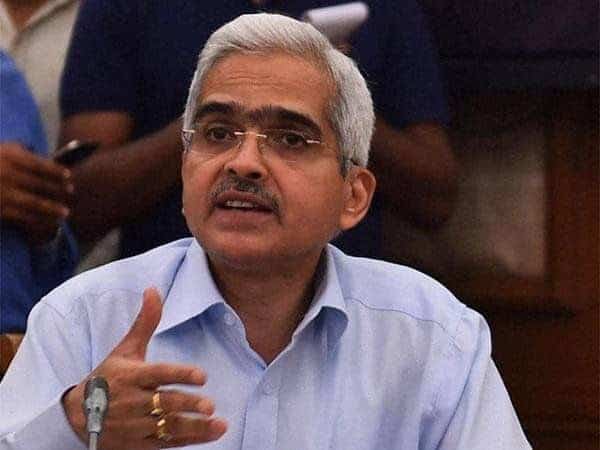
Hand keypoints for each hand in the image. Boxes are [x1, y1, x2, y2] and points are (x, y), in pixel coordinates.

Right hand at [0, 142, 72, 243]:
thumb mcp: (0, 152)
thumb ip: (19, 151)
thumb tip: (47, 159)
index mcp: (6, 157)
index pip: (37, 165)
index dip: (55, 171)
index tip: (68, 175)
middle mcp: (5, 174)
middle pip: (38, 183)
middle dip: (57, 188)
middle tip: (71, 191)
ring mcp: (2, 193)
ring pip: (33, 203)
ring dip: (52, 208)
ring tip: (65, 212)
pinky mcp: (0, 210)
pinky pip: (23, 216)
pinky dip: (39, 219)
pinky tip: (50, 222)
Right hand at [62, 288, 226, 448]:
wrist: (76, 416)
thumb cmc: (107, 376)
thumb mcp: (125, 349)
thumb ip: (145, 322)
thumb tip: (153, 289)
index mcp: (131, 376)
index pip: (159, 374)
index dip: (181, 375)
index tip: (202, 376)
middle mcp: (133, 401)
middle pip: (165, 403)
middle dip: (188, 404)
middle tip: (210, 405)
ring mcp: (135, 425)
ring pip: (168, 427)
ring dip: (195, 427)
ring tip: (219, 424)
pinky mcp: (137, 444)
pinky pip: (167, 444)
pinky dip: (190, 440)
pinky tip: (211, 434)